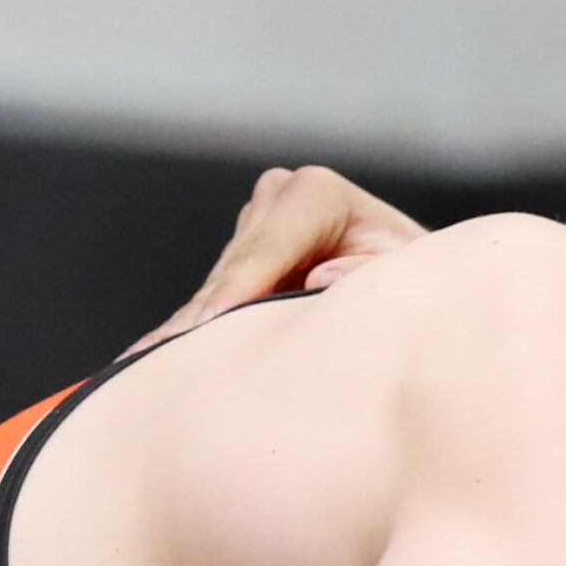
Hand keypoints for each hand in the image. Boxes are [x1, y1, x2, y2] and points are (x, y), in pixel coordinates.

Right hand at [131, 166, 428, 351]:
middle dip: (203, 318)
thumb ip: (367, 276)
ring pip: (215, 288)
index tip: (208, 329)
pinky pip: (211, 302)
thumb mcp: (408, 279)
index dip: (235, 292)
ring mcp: (256, 227)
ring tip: (144, 371)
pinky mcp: (242, 259)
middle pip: (232, 269)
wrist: (421, 286)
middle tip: (156, 365)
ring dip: (191, 332)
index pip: (263, 248)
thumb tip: (319, 279)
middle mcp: (278, 199)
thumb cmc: (419, 285)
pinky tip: (146, 364)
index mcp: (317, 194)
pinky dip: (189, 336)